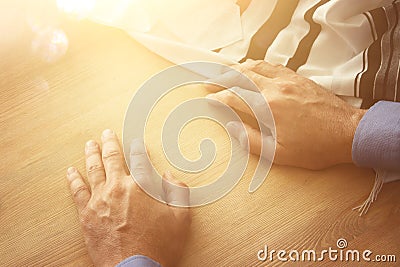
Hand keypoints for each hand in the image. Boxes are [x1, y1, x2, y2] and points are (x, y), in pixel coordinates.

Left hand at [66, 129, 190, 266]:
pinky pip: (77, 191)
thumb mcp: (181, 218)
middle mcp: (118, 188)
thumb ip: (178, 191)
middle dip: (110, 143)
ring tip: (90, 144)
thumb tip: (169, 175)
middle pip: (112, 158)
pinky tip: (72, 171)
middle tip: (107, 133)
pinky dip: (74, 179)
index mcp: (142, 186)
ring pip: (93, 169)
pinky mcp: (87, 214)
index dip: (138, 149)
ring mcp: (100, 200)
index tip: (137, 142)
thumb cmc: (158, 245)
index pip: (139, 160)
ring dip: (91, 154)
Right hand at [207, 60, 365, 169]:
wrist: (348, 132)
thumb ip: (252, 140)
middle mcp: (277, 88)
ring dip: (239, 68)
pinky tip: (254, 69)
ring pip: (257, 66)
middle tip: (210, 81)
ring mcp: (289, 80)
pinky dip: (258, 65)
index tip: (210, 99)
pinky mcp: (299, 78)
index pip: (235, 97)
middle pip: (242, 75)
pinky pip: (273, 65)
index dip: (219, 97)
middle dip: (222, 77)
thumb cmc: (315, 146)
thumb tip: (232, 128)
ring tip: (226, 72)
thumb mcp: (279, 153)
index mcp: (269, 106)